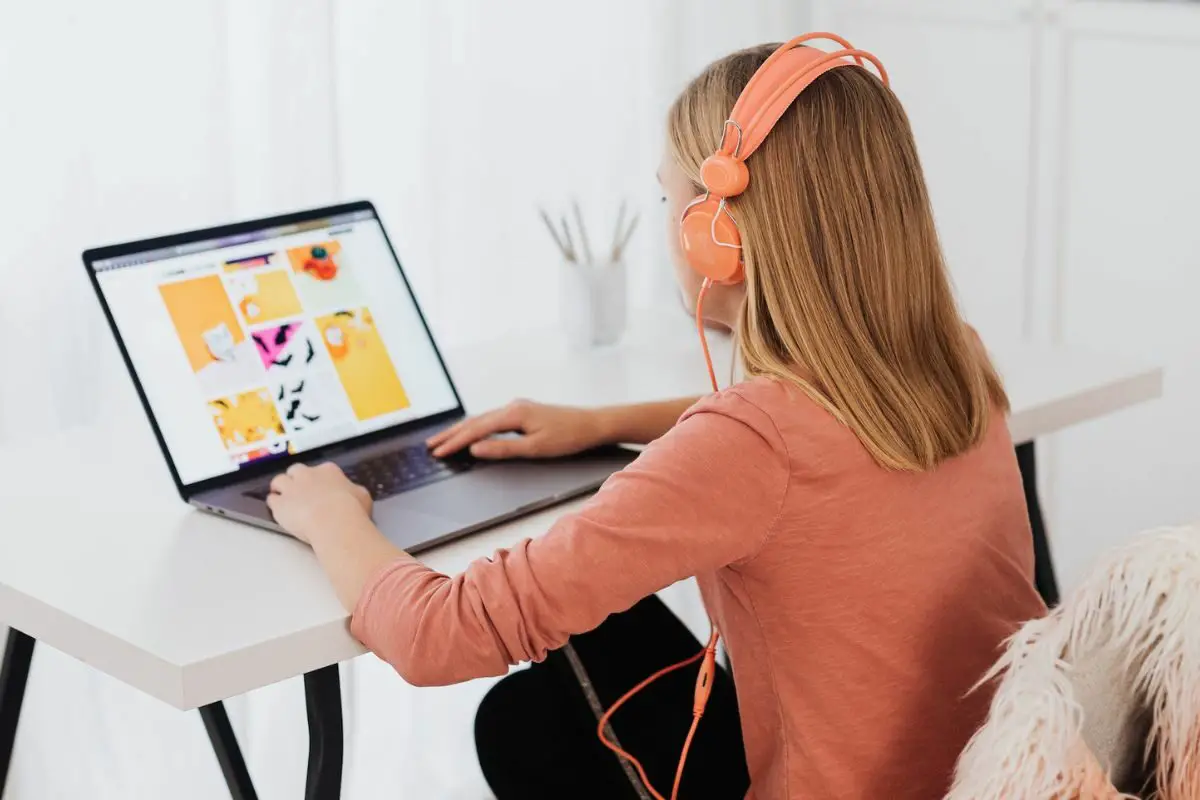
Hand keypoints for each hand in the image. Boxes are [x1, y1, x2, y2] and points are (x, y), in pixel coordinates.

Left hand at [268, 463, 372, 544]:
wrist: (334, 520)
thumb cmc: (352, 508)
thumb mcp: (362, 496)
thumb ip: (354, 491)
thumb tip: (353, 493)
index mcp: (329, 471)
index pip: (320, 469)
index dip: (319, 479)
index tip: (322, 489)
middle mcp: (307, 474)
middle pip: (296, 470)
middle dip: (296, 479)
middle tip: (300, 491)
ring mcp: (291, 488)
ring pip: (278, 481)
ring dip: (281, 488)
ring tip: (283, 498)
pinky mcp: (279, 504)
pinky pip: (271, 499)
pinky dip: (274, 504)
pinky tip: (278, 511)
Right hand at [427, 399, 605, 459]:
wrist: (592, 424)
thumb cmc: (568, 437)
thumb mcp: (535, 448)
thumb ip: (503, 448)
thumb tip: (475, 449)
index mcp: (513, 414)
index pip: (476, 429)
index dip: (455, 442)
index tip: (438, 452)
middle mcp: (512, 406)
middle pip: (474, 421)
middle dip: (451, 434)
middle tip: (430, 445)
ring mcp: (517, 407)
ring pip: (482, 419)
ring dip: (462, 430)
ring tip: (443, 440)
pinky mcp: (523, 412)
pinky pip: (492, 419)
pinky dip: (476, 427)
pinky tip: (471, 433)